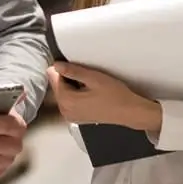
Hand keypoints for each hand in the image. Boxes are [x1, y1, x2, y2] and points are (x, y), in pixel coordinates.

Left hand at [45, 63, 160, 133]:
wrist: (129, 111)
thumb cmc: (114, 95)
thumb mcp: (93, 78)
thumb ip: (72, 71)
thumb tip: (56, 65)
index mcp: (66, 101)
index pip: (53, 77)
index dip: (63, 68)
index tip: (75, 66)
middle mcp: (65, 111)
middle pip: (57, 86)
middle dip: (68, 78)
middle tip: (86, 76)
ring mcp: (70, 116)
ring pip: (63, 93)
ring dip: (72, 86)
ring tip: (89, 85)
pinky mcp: (76, 118)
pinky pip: (69, 101)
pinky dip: (76, 94)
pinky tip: (89, 93)